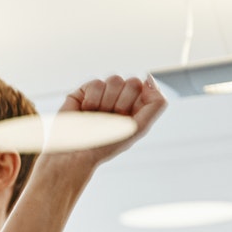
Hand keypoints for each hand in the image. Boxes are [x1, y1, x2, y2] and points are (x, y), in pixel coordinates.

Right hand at [48, 74, 166, 170]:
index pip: (146, 87)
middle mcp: (119, 99)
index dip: (136, 103)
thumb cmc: (105, 145)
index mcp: (135, 107)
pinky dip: (92, 100)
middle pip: (132, 82)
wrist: (74, 154)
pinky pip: (96, 83)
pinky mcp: (84, 91)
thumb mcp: (139, 127)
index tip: (126, 119)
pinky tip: (85, 112)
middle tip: (110, 121)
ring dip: (106, 102)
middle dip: (122, 103)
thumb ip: (156, 103)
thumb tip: (149, 78)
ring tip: (97, 118)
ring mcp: (102, 95)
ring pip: (114, 79)